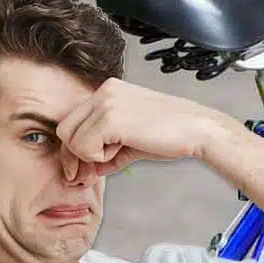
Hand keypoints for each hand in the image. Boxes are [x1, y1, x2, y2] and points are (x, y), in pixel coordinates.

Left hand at [56, 78, 211, 178]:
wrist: (198, 131)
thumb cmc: (173, 134)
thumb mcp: (134, 139)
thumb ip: (109, 149)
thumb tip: (89, 169)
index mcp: (109, 91)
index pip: (74, 121)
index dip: (76, 148)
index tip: (85, 168)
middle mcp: (104, 92)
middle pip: (65, 129)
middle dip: (75, 156)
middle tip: (91, 171)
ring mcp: (105, 103)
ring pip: (71, 140)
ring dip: (91, 156)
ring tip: (118, 153)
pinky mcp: (110, 118)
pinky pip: (84, 147)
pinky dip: (99, 158)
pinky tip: (122, 150)